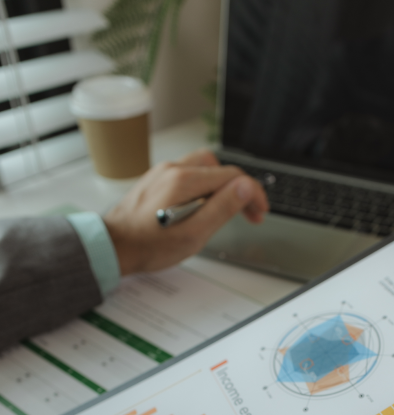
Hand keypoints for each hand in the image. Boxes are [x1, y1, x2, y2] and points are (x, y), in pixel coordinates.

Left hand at [103, 150, 268, 274]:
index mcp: (184, 181)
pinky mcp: (156, 181)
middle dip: (238, 188)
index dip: (252, 194)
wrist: (112, 247)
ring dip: (220, 186)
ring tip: (226, 211)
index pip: (232, 176)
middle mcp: (172, 170)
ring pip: (203, 169)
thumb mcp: (193, 234)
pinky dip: (203, 188)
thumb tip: (245, 187)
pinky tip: (201, 208)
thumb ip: (222, 208)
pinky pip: (187, 175)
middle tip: (247, 212)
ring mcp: (162, 173)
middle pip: (219, 167)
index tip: (259, 212)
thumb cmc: (148, 246)